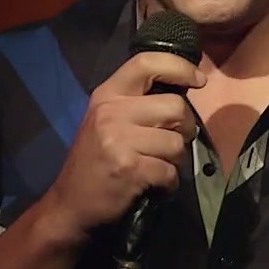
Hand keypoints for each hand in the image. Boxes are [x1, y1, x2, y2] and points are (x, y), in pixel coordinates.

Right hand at [37, 50, 202, 242]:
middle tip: (171, 142)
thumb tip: (183, 90)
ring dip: (174, 160)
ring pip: (176, 143)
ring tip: (155, 166)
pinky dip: (168, 183)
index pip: (146, 63)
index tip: (198, 80)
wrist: (70, 205)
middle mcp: (111, 112)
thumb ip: (137, 103)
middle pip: (176, 107)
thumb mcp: (106, 121)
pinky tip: (153, 184)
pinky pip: (170, 171)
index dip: (178, 67)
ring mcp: (119, 140)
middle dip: (184, 128)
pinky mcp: (128, 168)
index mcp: (107, 95)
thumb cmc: (94, 161)